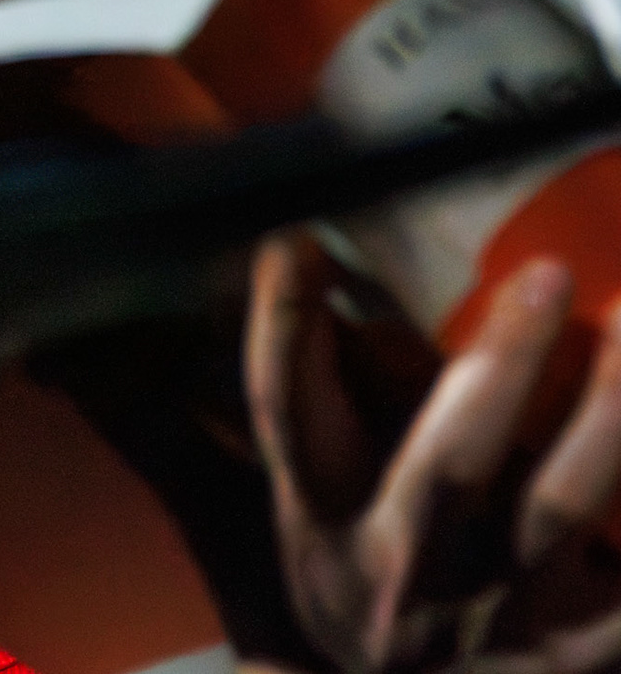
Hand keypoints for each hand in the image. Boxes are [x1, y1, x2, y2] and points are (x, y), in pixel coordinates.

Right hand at [246, 233, 620, 673]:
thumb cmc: (369, 578)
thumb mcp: (315, 506)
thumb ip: (311, 390)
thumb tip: (301, 248)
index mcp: (326, 520)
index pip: (287, 411)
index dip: (286, 329)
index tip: (303, 243)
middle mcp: (403, 572)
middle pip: (449, 462)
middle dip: (500, 364)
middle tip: (550, 273)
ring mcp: (503, 622)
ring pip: (563, 509)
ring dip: (610, 419)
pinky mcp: (583, 656)